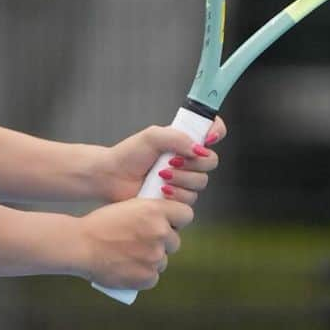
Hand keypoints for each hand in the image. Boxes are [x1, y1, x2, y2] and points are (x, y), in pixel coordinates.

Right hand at [79, 197, 194, 290]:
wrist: (80, 245)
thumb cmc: (99, 225)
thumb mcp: (127, 207)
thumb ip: (149, 214)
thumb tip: (164, 223)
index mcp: (155, 211)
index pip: (185, 214)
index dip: (176, 220)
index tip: (167, 223)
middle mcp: (160, 232)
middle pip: (174, 241)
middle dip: (162, 242)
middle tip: (141, 242)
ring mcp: (155, 256)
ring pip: (162, 260)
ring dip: (151, 259)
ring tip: (129, 256)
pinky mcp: (148, 276)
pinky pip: (153, 276)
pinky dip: (143, 275)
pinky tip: (128, 268)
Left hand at [96, 116, 226, 203]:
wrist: (113, 177)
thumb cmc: (129, 154)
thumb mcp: (152, 136)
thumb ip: (177, 137)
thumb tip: (198, 149)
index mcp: (184, 140)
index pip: (213, 130)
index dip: (216, 132)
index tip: (208, 138)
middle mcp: (187, 159)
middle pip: (211, 161)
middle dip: (192, 163)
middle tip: (171, 162)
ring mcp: (184, 179)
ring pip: (201, 182)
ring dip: (181, 179)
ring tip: (160, 177)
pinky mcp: (178, 197)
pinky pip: (190, 199)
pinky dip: (176, 194)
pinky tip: (160, 190)